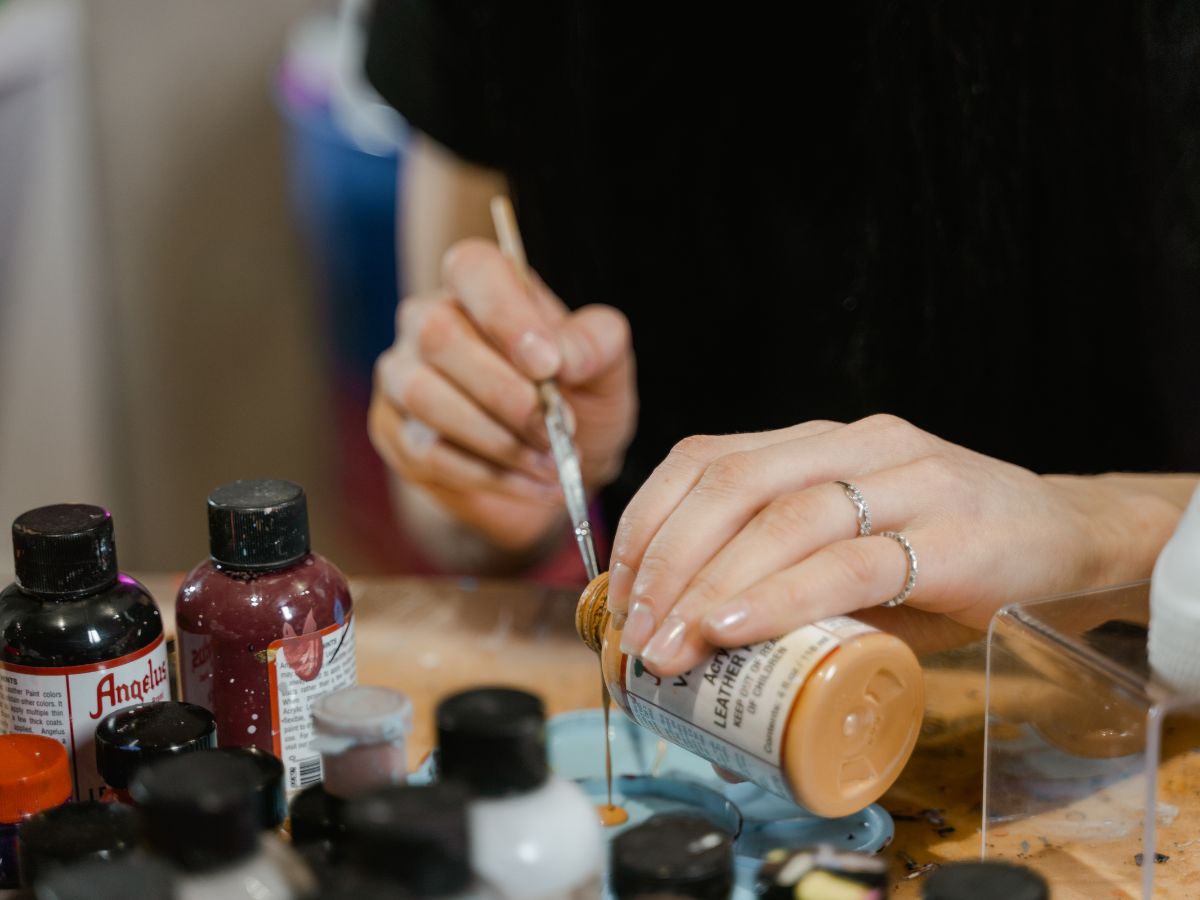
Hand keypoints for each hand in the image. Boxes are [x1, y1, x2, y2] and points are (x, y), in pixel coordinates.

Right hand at [368, 240, 636, 553]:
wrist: (558, 460)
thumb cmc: (578, 397)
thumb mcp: (607, 367)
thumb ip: (596, 345)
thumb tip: (564, 356)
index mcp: (481, 283)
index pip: (473, 269)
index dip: (506, 316)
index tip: (549, 365)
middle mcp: (428, 319)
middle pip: (438, 335)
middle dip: (503, 391)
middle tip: (556, 428)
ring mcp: (401, 375)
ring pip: (423, 396)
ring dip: (497, 439)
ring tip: (552, 462)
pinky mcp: (395, 432)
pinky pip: (426, 453)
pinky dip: (489, 476)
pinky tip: (535, 485)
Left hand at [605, 414, 1173, 676]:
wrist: (1072, 540)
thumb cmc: (948, 554)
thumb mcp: (855, 548)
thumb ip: (785, 572)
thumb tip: (691, 644)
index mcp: (820, 440)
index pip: (706, 460)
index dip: (649, 524)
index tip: (618, 594)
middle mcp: (858, 444)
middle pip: (731, 484)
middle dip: (666, 561)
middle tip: (634, 634)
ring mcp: (910, 482)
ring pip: (783, 519)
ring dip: (710, 587)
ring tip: (669, 646)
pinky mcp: (955, 536)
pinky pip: (851, 563)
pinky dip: (781, 597)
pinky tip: (734, 629)